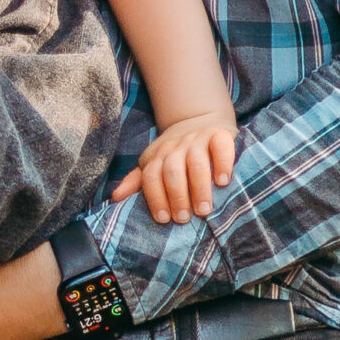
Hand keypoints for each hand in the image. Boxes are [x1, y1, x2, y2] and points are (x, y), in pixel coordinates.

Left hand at [112, 113, 237, 225]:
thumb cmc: (176, 153)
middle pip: (172, 171)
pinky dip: (222, 163)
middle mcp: (176, 147)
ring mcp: (198, 140)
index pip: (151, 176)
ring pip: (195, 162)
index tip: (163, 219)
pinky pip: (220, 146)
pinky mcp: (220, 134)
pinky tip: (223, 181)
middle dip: (176, 196)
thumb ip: (137, 181)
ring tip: (203, 209)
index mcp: (158, 156)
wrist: (199, 119)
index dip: (155, 198)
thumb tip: (115, 198)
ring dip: (199, 187)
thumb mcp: (154, 164)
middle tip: (184, 218)